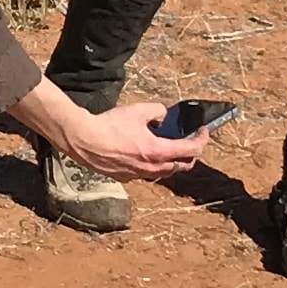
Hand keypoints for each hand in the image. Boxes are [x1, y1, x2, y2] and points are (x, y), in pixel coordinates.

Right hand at [62, 100, 211, 184]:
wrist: (83, 139)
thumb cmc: (109, 125)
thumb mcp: (139, 110)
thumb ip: (158, 111)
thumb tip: (163, 116)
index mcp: (158, 152)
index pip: (191, 150)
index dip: (202, 139)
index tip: (203, 131)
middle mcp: (152, 168)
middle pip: (182, 166)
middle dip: (190, 153)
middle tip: (189, 141)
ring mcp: (138, 175)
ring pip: (164, 172)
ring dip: (171, 161)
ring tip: (168, 147)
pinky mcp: (126, 177)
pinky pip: (146, 173)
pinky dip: (152, 165)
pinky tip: (144, 153)